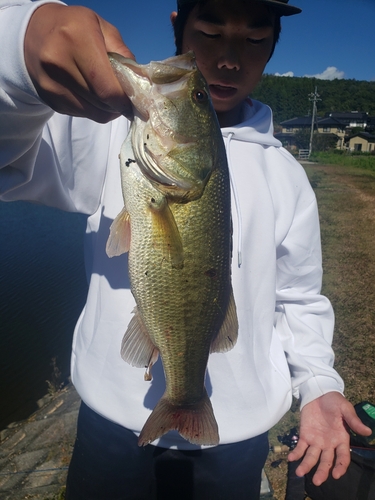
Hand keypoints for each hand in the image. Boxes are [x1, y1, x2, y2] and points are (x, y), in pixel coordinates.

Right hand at [24, 3, 133, 121]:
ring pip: (94, 114)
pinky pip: (82, 114)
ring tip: (108, 95)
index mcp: (76, 38)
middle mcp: (59, 62)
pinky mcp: (50, 100)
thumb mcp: (102, 28)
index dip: (125, 98)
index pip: (108, 88)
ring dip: (107, 109)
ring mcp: (51, 84)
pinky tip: (90, 94)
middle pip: (102, 103)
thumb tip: (142, 83)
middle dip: (119, 104)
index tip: (134, 98)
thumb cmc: (75, 29)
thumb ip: (123, 54)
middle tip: (125, 98)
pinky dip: (93, 109)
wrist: (33, 35)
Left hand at [288, 392, 371, 485]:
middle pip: (326, 461)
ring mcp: (316, 441)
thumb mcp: (345, 409)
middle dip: (322, 472)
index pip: (342, 457)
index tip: (336, 474)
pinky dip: (296, 453)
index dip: (340, 466)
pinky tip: (291, 458)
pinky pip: (300, 447)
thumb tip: (368, 432)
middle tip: (317, 481)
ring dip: (306, 465)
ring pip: (312, 457)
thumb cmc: (334, 401)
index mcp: (341, 439)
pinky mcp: (305, 435)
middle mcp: (329, 444)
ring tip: (299, 472)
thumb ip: (354, 421)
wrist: (319, 392)